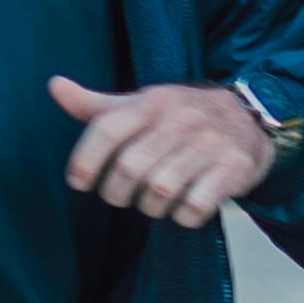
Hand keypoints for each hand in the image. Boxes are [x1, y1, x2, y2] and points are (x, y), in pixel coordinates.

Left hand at [50, 75, 279, 230]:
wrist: (249, 117)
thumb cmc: (180, 118)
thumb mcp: (141, 105)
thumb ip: (97, 106)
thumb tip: (54, 86)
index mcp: (152, 102)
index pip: (107, 128)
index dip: (85, 159)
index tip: (78, 182)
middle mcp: (180, 119)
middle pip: (130, 167)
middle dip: (117, 193)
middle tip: (121, 197)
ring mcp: (209, 143)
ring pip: (160, 190)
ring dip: (150, 207)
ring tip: (153, 203)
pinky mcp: (234, 166)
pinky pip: (196, 205)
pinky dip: (183, 216)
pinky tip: (184, 208)